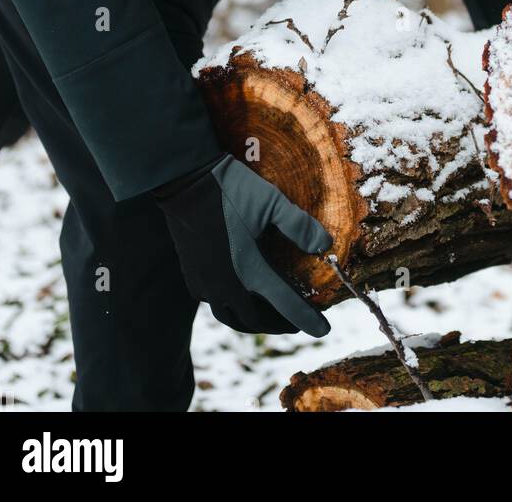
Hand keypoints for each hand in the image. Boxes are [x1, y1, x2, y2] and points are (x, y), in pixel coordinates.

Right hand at [154, 153, 331, 335]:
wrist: (186, 181)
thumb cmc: (232, 189)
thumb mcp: (272, 202)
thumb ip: (299, 226)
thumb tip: (325, 245)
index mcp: (250, 270)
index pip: (286, 305)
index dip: (308, 319)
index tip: (324, 329)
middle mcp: (227, 284)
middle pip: (258, 320)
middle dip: (280, 324)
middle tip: (296, 322)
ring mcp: (206, 283)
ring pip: (232, 317)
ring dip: (254, 321)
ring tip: (269, 316)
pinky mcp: (192, 276)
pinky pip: (213, 304)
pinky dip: (231, 309)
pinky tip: (238, 298)